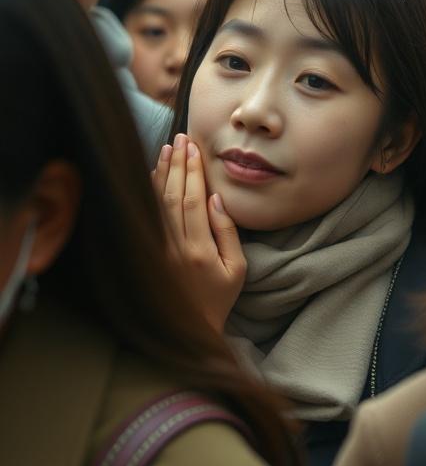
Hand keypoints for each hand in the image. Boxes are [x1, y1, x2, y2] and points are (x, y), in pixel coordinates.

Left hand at [153, 134, 245, 332]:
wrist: (189, 327)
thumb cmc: (219, 296)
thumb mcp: (238, 268)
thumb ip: (227, 232)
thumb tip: (217, 198)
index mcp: (200, 250)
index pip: (194, 201)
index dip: (194, 172)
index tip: (194, 148)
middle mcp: (176, 248)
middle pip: (173, 196)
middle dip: (178, 164)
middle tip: (180, 138)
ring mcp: (158, 250)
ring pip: (157, 204)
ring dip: (162, 173)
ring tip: (166, 148)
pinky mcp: (149, 252)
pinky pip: (147, 216)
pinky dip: (149, 193)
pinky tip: (152, 174)